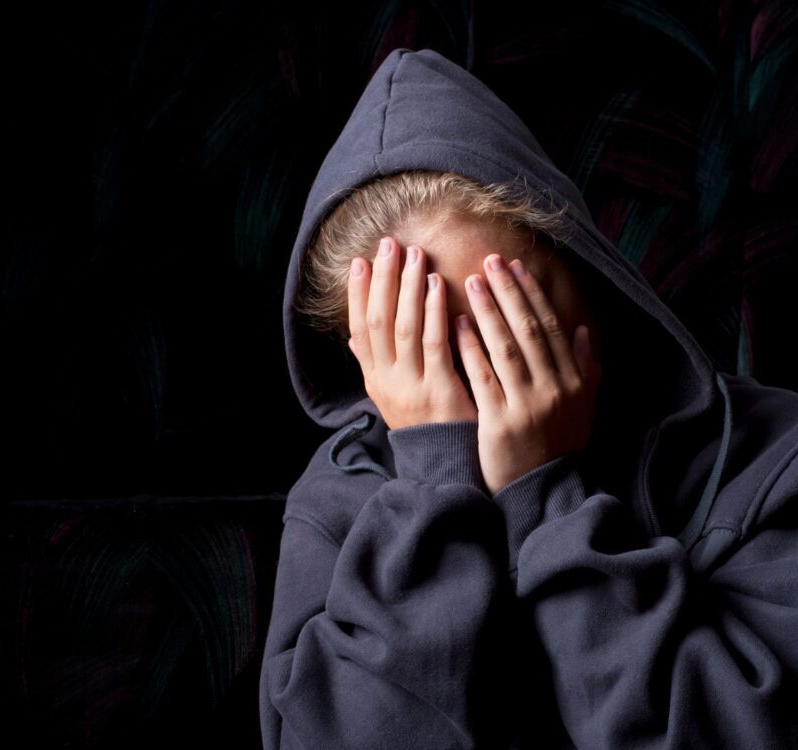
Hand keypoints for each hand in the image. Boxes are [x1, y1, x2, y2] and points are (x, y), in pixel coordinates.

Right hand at [346, 236, 478, 430]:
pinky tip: (439, 286)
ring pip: (403, 328)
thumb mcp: (392, 397)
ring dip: (409, 288)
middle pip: (378, 321)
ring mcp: (411, 386)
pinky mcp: (439, 391)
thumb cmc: (425, 425)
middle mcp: (386, 381)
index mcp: (374, 379)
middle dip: (383, 280)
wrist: (445, 467)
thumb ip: (375, 365)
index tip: (360, 261)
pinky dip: (434, 312)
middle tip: (390, 245)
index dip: (357, 294)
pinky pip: (434, 344)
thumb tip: (352, 339)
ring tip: (415, 256)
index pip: (359, 329)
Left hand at [455, 254, 602, 494]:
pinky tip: (456, 324)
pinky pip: (483, 377)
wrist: (543, 492)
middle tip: (488, 261)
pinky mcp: (500, 423)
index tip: (515, 266)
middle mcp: (554, 389)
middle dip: (508, 292)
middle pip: (528, 330)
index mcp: (574, 381)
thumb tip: (582, 329)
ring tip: (469, 282)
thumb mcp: (582, 407)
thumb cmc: (559, 446)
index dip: (532, 294)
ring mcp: (527, 405)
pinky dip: (471, 348)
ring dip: (487, 311)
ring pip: (505, 347)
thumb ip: (585, 368)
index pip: (550, 327)